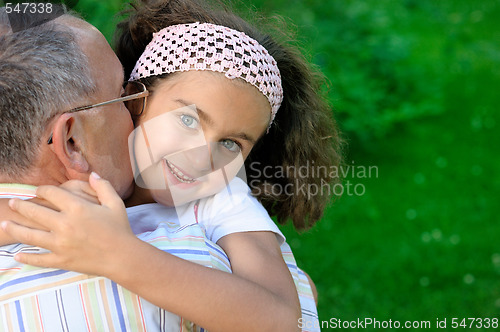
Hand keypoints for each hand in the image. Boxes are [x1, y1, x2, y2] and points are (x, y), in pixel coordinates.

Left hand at [1, 172, 135, 276]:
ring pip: (30, 235)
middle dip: (22, 206)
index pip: (52, 194)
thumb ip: (102, 186)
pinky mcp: (61, 260)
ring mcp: (60, 244)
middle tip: (13, 203)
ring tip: (5, 223)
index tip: (39, 190)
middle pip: (35, 212)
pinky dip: (27, 258)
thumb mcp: (115, 203)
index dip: (42, 190)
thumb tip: (92, 174)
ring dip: (15, 228)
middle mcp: (65, 225)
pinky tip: (17, 255)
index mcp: (77, 209)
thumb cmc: (120, 229)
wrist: (123, 257)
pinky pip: (39, 259)